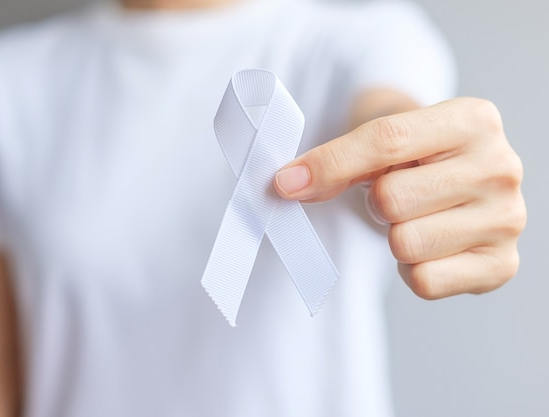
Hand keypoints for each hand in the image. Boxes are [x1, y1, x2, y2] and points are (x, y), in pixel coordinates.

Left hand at [274, 98, 525, 298]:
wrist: (459, 178)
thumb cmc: (418, 159)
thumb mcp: (384, 141)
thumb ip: (338, 161)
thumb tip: (288, 184)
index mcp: (472, 120)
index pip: (387, 141)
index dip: (329, 164)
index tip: (286, 183)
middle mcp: (500, 167)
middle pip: (392, 199)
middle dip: (378, 203)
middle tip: (395, 196)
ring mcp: (507, 219)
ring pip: (405, 243)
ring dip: (395, 236)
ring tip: (417, 218)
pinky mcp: (502, 265)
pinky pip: (424, 281)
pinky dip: (413, 269)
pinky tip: (430, 246)